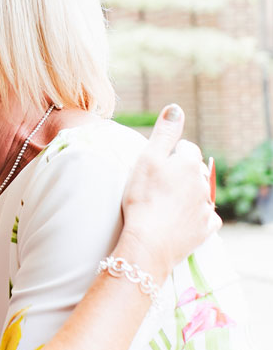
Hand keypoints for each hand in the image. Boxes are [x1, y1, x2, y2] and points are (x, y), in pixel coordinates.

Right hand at [118, 104, 220, 278]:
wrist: (149, 242)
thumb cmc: (143, 198)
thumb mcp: (147, 158)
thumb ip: (164, 132)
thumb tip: (176, 108)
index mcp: (188, 163)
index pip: (185, 148)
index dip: (168, 154)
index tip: (153, 165)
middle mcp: (202, 183)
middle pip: (192, 170)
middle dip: (178, 173)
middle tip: (155, 184)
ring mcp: (206, 207)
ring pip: (199, 193)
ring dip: (186, 194)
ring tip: (163, 203)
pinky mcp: (206, 229)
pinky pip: (206, 217)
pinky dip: (196, 216)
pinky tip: (181, 219)